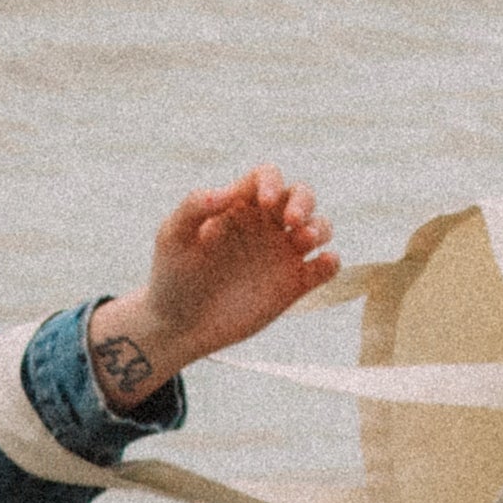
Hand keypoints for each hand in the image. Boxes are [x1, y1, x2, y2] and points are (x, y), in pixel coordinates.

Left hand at [87, 167, 337, 409]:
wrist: (181, 325)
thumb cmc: (171, 276)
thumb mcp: (173, 236)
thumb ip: (195, 206)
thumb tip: (226, 191)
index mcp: (239, 207)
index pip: (267, 177)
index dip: (271, 182)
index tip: (264, 203)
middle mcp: (265, 226)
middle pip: (301, 196)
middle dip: (304, 201)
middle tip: (292, 222)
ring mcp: (282, 255)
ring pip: (319, 228)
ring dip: (320, 228)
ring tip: (303, 241)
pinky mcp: (294, 286)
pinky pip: (324, 268)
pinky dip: (331, 263)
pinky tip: (322, 264)